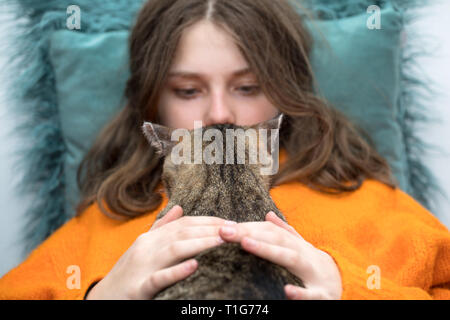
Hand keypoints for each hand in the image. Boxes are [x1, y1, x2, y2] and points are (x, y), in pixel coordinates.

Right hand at [86, 205, 228, 298]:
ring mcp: (143, 266)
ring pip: (174, 250)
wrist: (103, 299)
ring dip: (200, 243)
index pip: (184, 223)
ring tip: (221, 240)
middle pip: (183, 233)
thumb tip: (180, 207)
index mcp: (150, 238)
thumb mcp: (144, 246)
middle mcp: (147, 247)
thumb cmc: (129, 272)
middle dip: (210, 229)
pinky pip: (160, 278)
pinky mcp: (139, 288)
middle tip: (235, 229)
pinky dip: (177, 271)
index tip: (230, 223)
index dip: (208, 221)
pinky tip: (194, 266)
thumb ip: (162, 226)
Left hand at [218, 212, 341, 299]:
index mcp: (294, 245)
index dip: (247, 228)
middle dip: (250, 233)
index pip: (269, 232)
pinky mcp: (321, 295)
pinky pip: (311, 295)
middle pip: (275, 240)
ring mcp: (312, 273)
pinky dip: (300, 294)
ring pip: (291, 258)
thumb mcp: (300, 246)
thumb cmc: (310, 265)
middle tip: (225, 231)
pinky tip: (286, 291)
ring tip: (246, 243)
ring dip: (269, 250)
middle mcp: (302, 254)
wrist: (341, 284)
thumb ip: (284, 232)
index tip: (223, 227)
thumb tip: (268, 214)